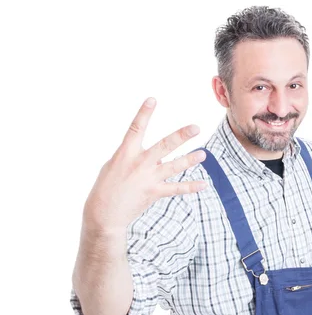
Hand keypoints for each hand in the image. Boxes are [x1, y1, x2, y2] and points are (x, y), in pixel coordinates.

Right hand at [83, 97, 207, 233]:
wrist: (104, 214)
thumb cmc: (107, 186)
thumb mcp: (115, 165)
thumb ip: (135, 156)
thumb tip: (155, 155)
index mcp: (126, 153)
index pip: (136, 129)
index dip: (144, 114)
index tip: (152, 100)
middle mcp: (139, 164)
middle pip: (164, 146)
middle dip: (181, 136)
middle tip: (195, 128)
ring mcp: (148, 178)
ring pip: (174, 166)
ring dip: (190, 160)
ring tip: (203, 154)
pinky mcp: (154, 193)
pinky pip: (176, 189)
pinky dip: (190, 187)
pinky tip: (203, 184)